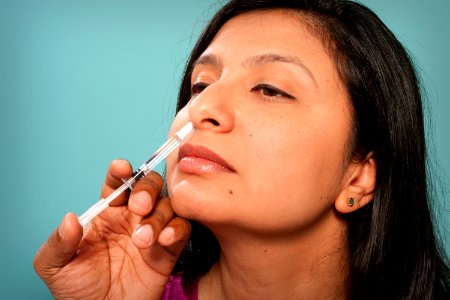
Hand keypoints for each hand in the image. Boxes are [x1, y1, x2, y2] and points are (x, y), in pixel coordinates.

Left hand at [33, 160, 190, 298]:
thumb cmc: (78, 290)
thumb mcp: (55, 267)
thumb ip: (58, 242)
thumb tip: (69, 219)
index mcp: (107, 213)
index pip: (116, 183)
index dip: (120, 171)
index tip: (121, 168)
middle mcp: (132, 217)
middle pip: (148, 186)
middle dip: (147, 188)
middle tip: (139, 206)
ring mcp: (152, 231)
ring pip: (167, 205)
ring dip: (159, 216)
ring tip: (142, 240)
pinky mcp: (168, 249)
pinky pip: (182, 229)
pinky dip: (177, 229)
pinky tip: (163, 239)